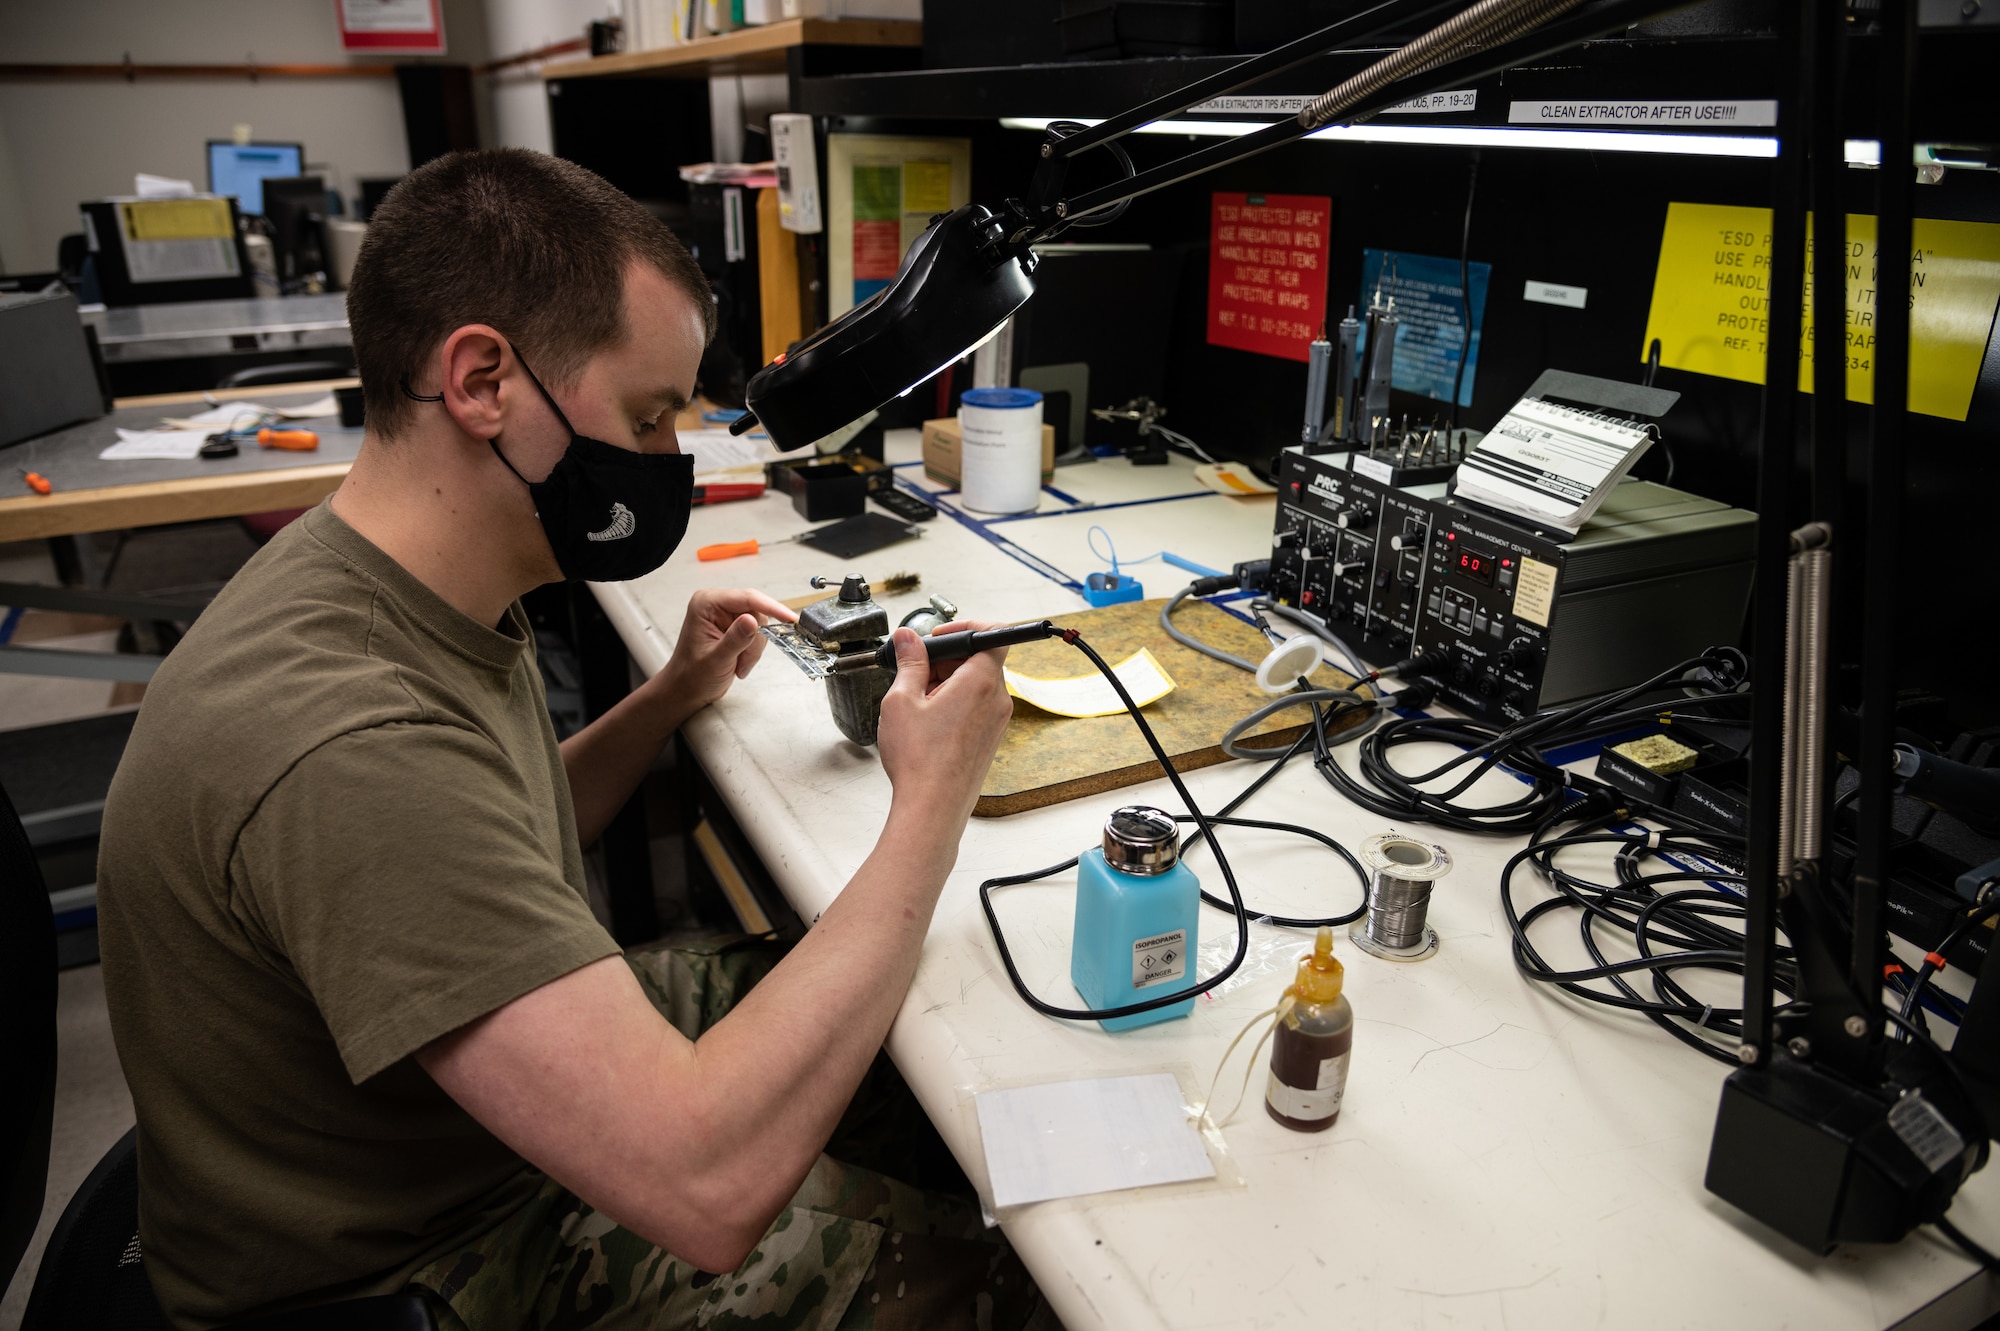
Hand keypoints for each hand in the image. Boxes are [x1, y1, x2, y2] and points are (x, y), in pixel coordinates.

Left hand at [658, 588, 797, 712]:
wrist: (687, 690)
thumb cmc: (693, 676)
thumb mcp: (716, 659)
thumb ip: (735, 639)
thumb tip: (753, 620)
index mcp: (707, 604)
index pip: (747, 598)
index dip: (771, 608)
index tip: (790, 619)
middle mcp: (717, 605)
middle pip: (756, 612)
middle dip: (755, 640)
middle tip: (745, 661)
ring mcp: (726, 616)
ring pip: (760, 625)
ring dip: (753, 649)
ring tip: (739, 665)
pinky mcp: (734, 627)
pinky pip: (757, 634)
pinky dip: (752, 652)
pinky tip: (739, 663)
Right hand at [875, 623, 1014, 830]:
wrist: (932, 809)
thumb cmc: (920, 762)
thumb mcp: (901, 700)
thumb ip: (909, 663)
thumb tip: (909, 639)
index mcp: (980, 682)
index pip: (993, 635)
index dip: (966, 628)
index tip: (939, 636)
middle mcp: (996, 700)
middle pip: (980, 660)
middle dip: (947, 658)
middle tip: (916, 670)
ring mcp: (996, 722)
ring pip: (976, 684)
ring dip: (948, 682)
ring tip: (917, 702)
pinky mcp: (990, 739)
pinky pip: (976, 707)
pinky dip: (954, 703)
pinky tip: (927, 721)